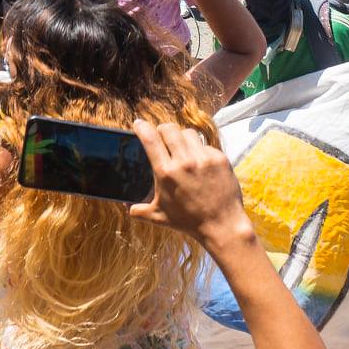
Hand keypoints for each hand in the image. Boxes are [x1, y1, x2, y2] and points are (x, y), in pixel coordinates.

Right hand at [130, 118, 252, 247]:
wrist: (222, 225)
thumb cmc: (189, 222)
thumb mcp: (159, 217)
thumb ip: (139, 210)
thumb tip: (126, 207)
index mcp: (165, 173)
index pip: (150, 139)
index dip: (142, 127)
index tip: (138, 123)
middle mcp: (184, 162)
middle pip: (169, 128)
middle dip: (162, 129)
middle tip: (161, 135)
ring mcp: (204, 158)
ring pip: (188, 133)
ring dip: (181, 137)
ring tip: (181, 147)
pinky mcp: (220, 158)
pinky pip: (205, 145)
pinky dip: (199, 150)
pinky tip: (199, 162)